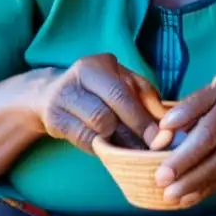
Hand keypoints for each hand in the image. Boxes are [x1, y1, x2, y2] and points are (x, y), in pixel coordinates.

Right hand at [39, 53, 166, 152]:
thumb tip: (164, 119)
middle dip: (130, 135)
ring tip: (133, 150)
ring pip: (93, 131)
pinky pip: (83, 142)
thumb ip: (146, 95)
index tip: (158, 138)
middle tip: (148, 149)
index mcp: (95, 66)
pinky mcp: (53, 123)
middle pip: (104, 116)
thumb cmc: (99, 87)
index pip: (119, 95)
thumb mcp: (124, 81)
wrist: (51, 93)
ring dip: (117, 144)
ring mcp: (59, 102)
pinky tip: (113, 149)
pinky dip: (102, 148)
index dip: (140, 119)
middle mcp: (74, 80)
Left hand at [155, 75, 215, 204]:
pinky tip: (191, 198)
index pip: (201, 106)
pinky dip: (210, 188)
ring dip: (195, 182)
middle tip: (161, 180)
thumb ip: (194, 107)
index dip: (180, 121)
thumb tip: (164, 132)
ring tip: (172, 196)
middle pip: (211, 140)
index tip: (157, 142)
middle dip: (185, 162)